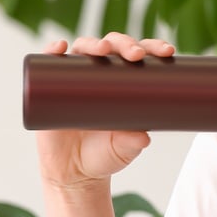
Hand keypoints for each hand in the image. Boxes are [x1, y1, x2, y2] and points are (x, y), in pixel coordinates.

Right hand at [36, 33, 175, 191]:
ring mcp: (74, 78)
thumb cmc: (105, 155)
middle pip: (113, 46)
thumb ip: (133, 143)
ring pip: (84, 49)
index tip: (167, 52)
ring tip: (103, 49)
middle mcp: (100, 74)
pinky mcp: (50, 88)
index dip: (153, 48)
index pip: (140, 56)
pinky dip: (52, 50)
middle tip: (136, 55)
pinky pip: (48, 63)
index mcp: (125, 82)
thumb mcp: (124, 150)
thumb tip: (143, 138)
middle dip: (126, 44)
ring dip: (94, 43)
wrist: (73, 173)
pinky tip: (59, 46)